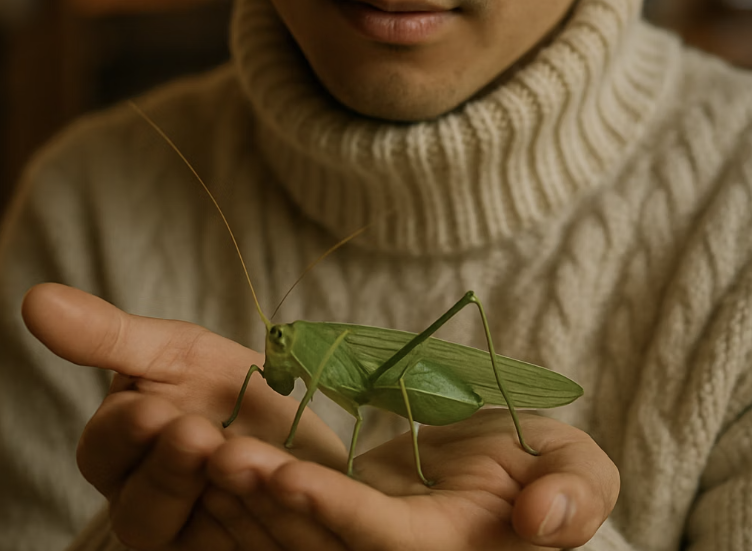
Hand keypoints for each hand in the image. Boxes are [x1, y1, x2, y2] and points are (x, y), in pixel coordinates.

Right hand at [22, 283, 346, 549]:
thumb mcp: (175, 352)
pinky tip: (281, 483)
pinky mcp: (232, 547)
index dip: (127, 433)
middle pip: (141, 506)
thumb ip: (110, 337)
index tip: (153, 411)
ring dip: (214, 492)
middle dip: (171, 469)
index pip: (106, 450)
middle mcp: (144, 502)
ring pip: (188, 533)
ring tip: (240, 457)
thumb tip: (35, 297)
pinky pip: (241, 543)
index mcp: (120, 452)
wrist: (295, 422)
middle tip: (198, 435)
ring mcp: (190, 533)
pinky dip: (261, 511)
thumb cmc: (221, 385)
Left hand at [201, 409, 618, 550]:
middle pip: (312, 538)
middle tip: (206, 447)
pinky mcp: (330, 523)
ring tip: (188, 441)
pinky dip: (239, 481)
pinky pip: (278, 507)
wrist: (506, 468)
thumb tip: (545, 518)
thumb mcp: (578, 469)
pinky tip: (201, 446)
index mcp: (441, 550)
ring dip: (234, 489)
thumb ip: (575, 493)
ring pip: (282, 526)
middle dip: (258, 496)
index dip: (331, 508)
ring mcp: (352, 542)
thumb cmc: (545, 466)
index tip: (280, 470)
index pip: (377, 539)